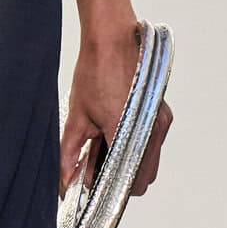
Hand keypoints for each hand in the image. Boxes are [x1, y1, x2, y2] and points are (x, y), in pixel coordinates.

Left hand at [59, 29, 171, 199]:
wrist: (112, 39)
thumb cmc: (96, 71)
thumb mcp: (77, 116)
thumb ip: (70, 153)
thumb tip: (64, 179)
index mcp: (128, 129)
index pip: (130, 181)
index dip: (112, 188)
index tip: (93, 186)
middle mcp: (152, 127)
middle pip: (143, 176)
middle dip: (120, 177)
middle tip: (94, 165)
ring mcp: (160, 120)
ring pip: (148, 161)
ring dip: (127, 161)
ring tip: (101, 145)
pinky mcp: (161, 113)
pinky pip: (152, 143)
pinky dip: (135, 145)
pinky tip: (113, 131)